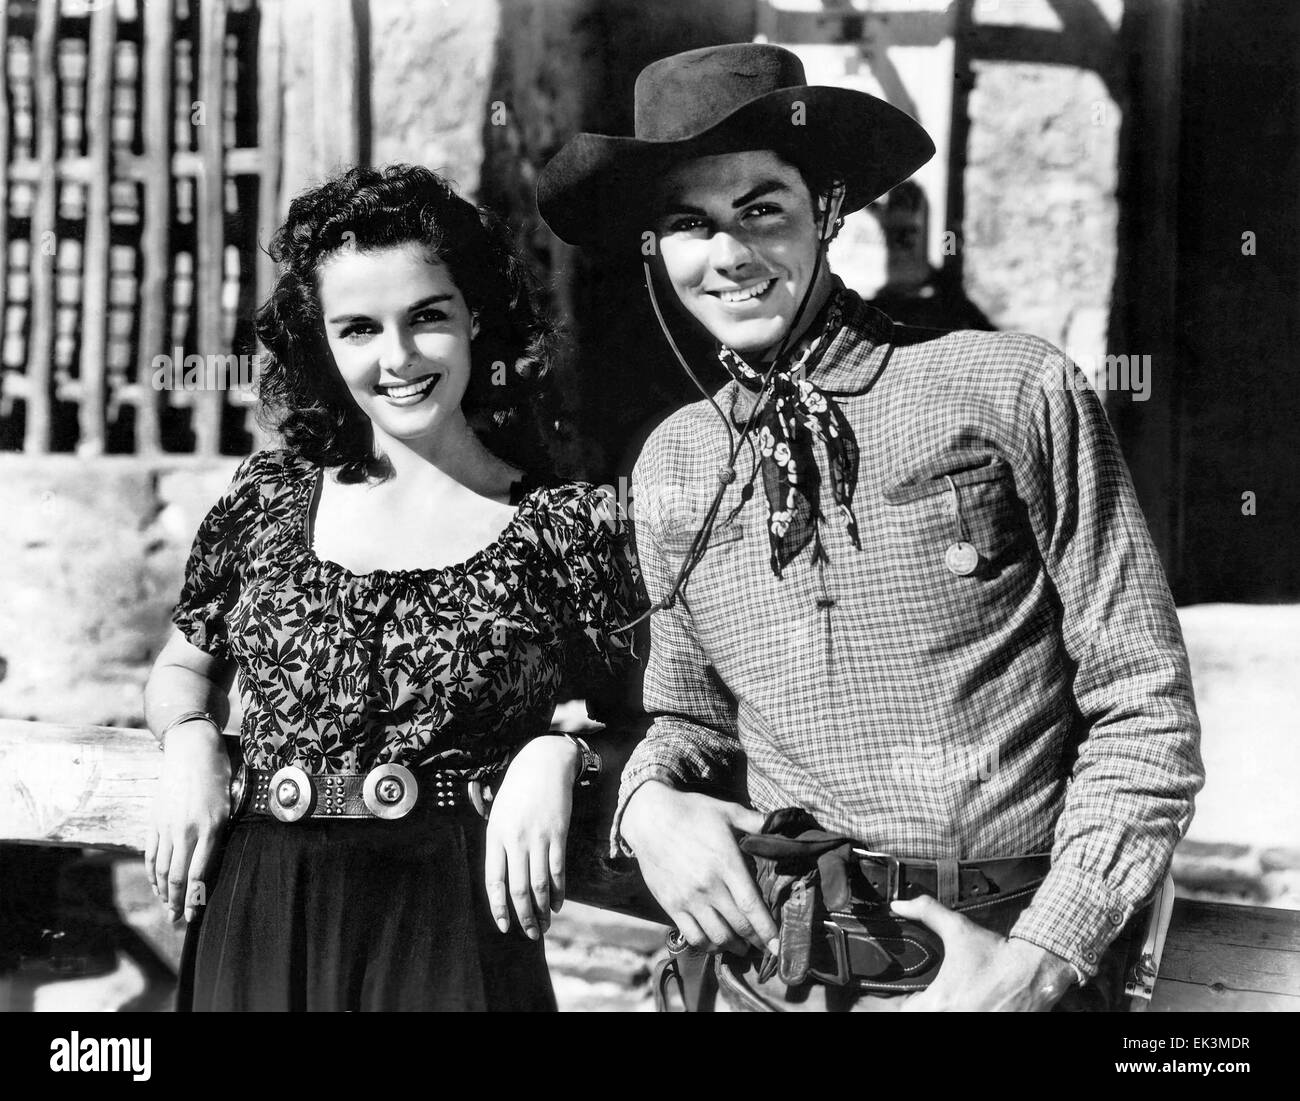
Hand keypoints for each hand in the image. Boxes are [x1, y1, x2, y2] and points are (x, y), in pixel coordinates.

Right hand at [142, 722, 230, 922]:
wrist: (191, 749)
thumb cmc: (219, 774)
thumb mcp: (230, 802)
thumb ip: (221, 832)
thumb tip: (215, 861)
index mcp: (211, 827)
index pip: (200, 873)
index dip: (196, 898)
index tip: (195, 916)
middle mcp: (187, 830)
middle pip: (178, 877)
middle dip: (178, 902)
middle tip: (178, 920)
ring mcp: (167, 826)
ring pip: (162, 869)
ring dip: (164, 892)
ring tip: (168, 907)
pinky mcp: (154, 820)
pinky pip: (151, 854)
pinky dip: (153, 873)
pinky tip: (157, 885)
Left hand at [484, 736, 578, 940]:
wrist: (544, 762)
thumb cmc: (518, 789)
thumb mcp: (498, 812)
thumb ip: (498, 843)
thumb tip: (501, 878)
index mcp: (495, 835)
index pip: (494, 881)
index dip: (499, 907)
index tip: (503, 926)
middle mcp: (515, 839)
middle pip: (518, 889)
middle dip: (523, 917)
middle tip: (530, 934)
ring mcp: (538, 837)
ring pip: (539, 884)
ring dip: (541, 911)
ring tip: (544, 926)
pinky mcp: (558, 834)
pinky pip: (557, 870)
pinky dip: (557, 891)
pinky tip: (556, 904)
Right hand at [620, 781, 777, 955]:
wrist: (650, 818)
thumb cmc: (692, 812)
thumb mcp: (727, 811)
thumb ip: (756, 821)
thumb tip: (782, 822)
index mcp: (726, 863)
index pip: (751, 906)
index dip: (766, 929)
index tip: (777, 944)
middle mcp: (708, 885)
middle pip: (738, 925)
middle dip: (756, 940)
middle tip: (765, 945)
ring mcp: (688, 898)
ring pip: (717, 936)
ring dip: (734, 946)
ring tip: (743, 946)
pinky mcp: (670, 904)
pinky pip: (692, 935)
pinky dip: (707, 945)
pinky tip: (716, 942)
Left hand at [889, 895, 1076, 1010]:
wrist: (1036, 971)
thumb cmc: (997, 955)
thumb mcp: (958, 929)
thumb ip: (926, 912)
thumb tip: (899, 904)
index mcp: (941, 1002)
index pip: (903, 1012)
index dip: (897, 1003)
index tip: (903, 994)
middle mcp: (955, 1018)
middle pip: (918, 1017)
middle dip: (918, 1006)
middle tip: (922, 996)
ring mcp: (971, 1024)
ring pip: (941, 1019)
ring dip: (938, 1010)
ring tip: (944, 1000)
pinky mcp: (992, 1026)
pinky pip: (964, 1022)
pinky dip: (958, 1012)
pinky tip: (960, 1004)